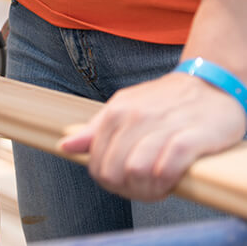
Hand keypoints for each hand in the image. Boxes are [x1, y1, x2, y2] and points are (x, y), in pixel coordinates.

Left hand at [60, 73, 245, 200]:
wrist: (209, 85)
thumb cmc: (163, 101)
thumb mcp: (124, 107)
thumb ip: (95, 129)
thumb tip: (65, 146)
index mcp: (116, 111)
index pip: (96, 161)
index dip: (106, 179)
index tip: (121, 181)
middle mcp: (136, 117)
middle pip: (112, 171)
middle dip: (124, 188)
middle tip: (140, 187)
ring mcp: (162, 126)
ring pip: (136, 172)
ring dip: (145, 189)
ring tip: (156, 185)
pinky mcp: (191, 137)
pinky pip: (167, 169)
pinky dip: (165, 181)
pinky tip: (170, 179)